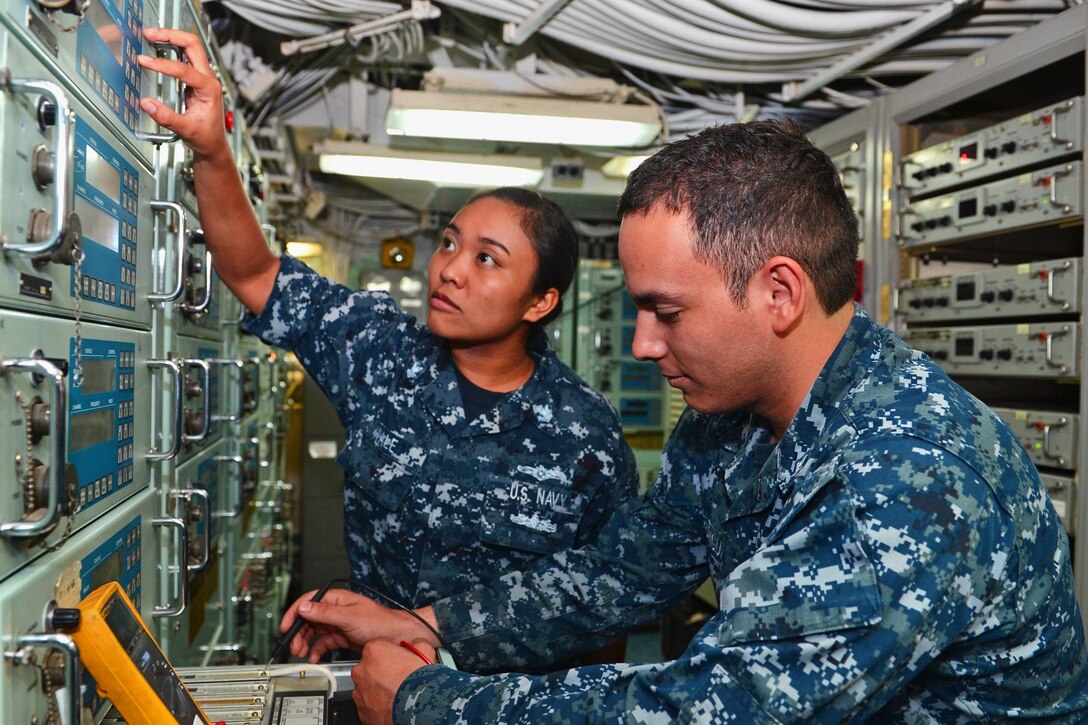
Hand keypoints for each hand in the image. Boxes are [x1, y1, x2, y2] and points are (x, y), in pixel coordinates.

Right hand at [137, 28, 229, 159]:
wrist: (213, 144)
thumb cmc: (206, 137)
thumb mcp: (186, 130)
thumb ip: (166, 117)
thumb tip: (146, 104)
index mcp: (210, 89)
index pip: (185, 70)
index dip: (163, 65)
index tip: (145, 62)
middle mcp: (209, 79)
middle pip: (193, 45)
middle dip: (171, 35)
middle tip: (149, 34)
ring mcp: (203, 76)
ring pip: (190, 46)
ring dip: (171, 37)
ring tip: (150, 35)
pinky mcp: (195, 78)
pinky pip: (184, 55)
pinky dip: (170, 46)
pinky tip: (157, 45)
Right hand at [279, 588, 438, 662]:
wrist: (398, 637)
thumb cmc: (381, 622)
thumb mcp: (350, 617)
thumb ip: (326, 613)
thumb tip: (305, 607)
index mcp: (337, 599)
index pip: (309, 601)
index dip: (295, 613)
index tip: (286, 626)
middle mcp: (336, 609)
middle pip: (309, 618)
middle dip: (299, 632)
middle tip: (294, 645)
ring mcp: (339, 623)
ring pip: (315, 632)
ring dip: (306, 642)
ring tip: (301, 653)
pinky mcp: (343, 637)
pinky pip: (324, 643)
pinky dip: (317, 650)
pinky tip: (314, 657)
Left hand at [352, 639, 434, 724]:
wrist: (416, 706)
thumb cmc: (417, 679)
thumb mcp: (425, 650)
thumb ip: (416, 644)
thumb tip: (417, 645)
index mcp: (373, 651)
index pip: (380, 645)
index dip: (393, 652)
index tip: (400, 659)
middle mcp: (361, 670)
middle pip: (370, 666)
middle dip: (382, 671)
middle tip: (399, 677)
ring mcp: (359, 692)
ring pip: (368, 687)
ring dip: (379, 689)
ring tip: (396, 693)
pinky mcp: (361, 711)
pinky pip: (368, 705)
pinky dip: (378, 705)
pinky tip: (392, 705)